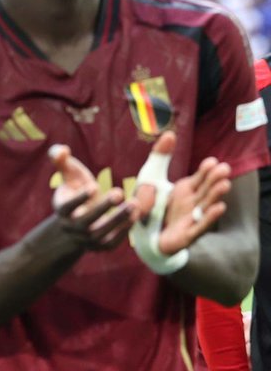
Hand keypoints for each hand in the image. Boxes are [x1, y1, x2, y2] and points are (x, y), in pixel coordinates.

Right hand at [49, 144, 134, 250]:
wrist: (75, 223)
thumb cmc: (74, 191)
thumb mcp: (68, 175)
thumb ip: (62, 161)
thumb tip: (61, 149)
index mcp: (62, 209)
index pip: (67, 207)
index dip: (79, 198)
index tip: (94, 186)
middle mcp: (71, 227)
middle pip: (85, 222)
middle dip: (102, 208)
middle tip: (118, 192)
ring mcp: (85, 239)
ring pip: (100, 234)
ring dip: (118, 220)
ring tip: (135, 204)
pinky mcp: (99, 247)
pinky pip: (111, 243)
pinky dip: (123, 233)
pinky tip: (135, 217)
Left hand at [132, 131, 231, 255]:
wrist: (145, 238)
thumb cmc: (153, 207)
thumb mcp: (152, 178)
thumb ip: (161, 157)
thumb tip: (170, 133)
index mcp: (186, 190)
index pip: (199, 178)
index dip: (205, 170)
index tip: (212, 161)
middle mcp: (192, 203)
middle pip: (205, 190)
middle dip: (214, 180)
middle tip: (224, 168)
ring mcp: (191, 219)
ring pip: (205, 206)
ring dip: (215, 196)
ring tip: (224, 184)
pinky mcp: (186, 235)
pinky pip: (199, 226)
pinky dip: (208, 217)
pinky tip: (219, 207)